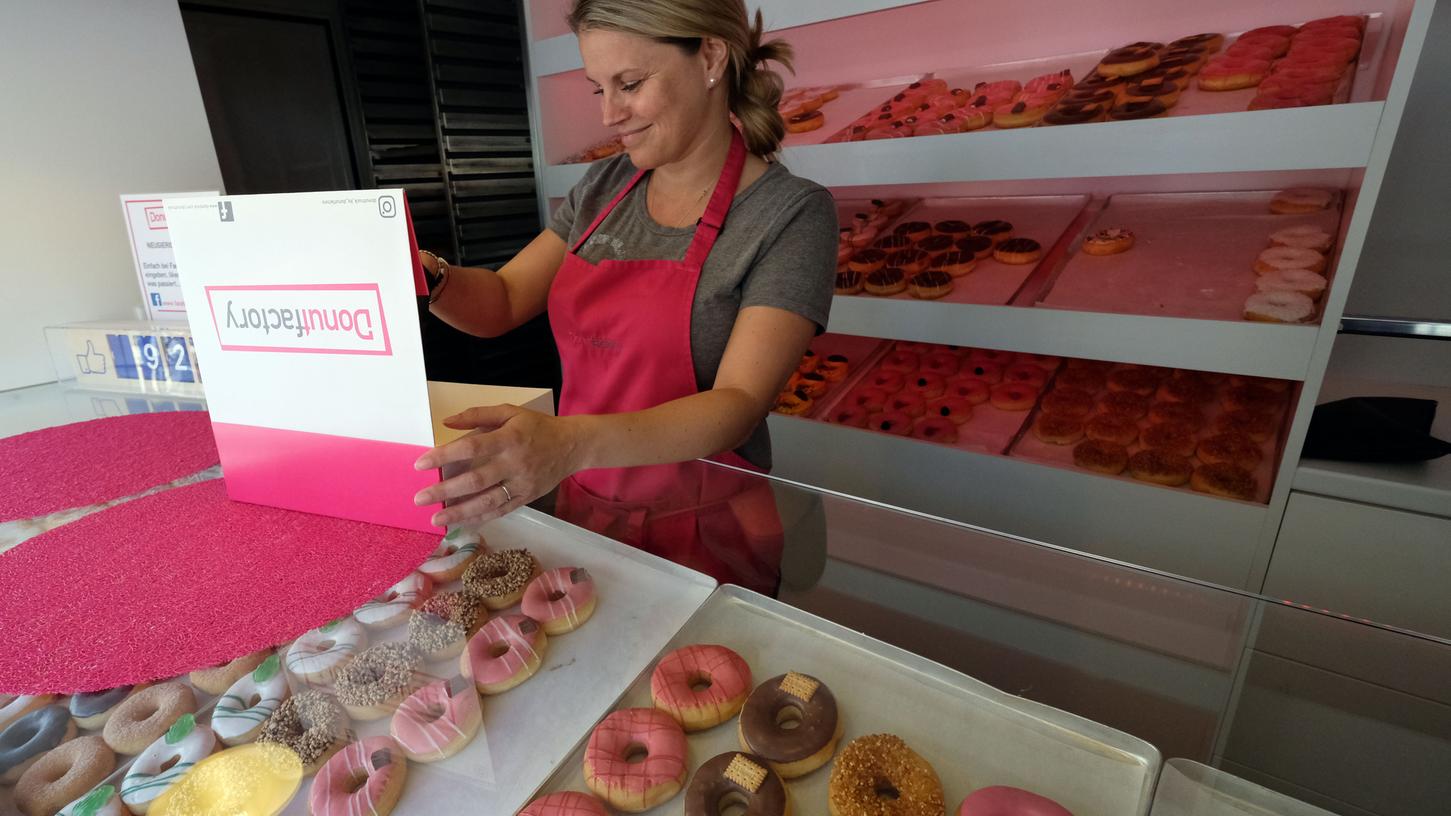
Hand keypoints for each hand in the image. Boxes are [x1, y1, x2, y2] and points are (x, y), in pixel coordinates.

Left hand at [412, 404, 583, 526]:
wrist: (572, 446)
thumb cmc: (537, 426)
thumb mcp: (510, 412)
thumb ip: (478, 415)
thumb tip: (447, 422)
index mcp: (508, 438)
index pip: (470, 448)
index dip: (444, 456)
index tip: (420, 464)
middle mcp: (514, 463)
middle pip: (475, 480)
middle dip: (444, 491)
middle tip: (420, 499)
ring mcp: (522, 483)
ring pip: (487, 502)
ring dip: (459, 512)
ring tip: (436, 519)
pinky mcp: (527, 497)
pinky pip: (501, 511)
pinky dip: (480, 518)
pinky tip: (462, 523)